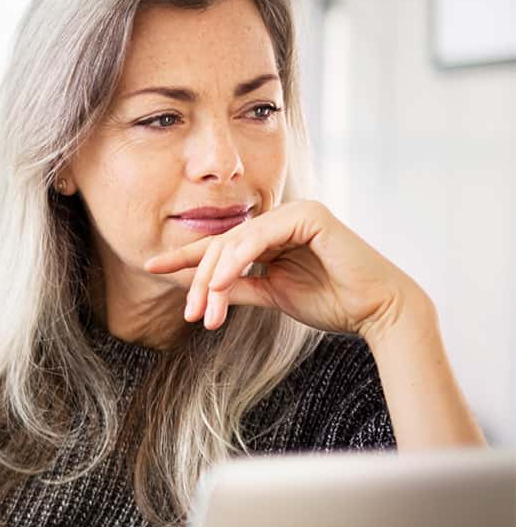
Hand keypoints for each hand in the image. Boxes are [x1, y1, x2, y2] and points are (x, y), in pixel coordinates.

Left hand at [143, 199, 425, 339]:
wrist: (375, 311)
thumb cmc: (331, 302)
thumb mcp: (271, 294)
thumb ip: (237, 286)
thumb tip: (201, 289)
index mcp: (274, 233)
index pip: (221, 244)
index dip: (185, 257)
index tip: (151, 267)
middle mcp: (282, 217)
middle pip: (222, 245)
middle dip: (198, 280)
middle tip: (189, 314)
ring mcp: (296, 212)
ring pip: (235, 242)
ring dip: (213, 278)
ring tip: (202, 310)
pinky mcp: (309, 215)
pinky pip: (259, 237)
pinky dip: (235, 261)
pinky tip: (219, 284)